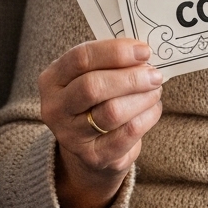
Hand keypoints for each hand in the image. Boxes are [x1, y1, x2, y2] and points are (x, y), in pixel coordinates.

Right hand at [39, 38, 162, 207]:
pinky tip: (153, 107)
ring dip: (142, 97)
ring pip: (113, 111)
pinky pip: (128, 132)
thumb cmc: (95, 101)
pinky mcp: (94, 157)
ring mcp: (71, 136)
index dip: (115, 52)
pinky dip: (148, 116)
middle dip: (130, 77)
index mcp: (52, 80)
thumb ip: (110, 62)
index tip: (143, 50)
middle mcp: (55, 109)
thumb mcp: (92, 76)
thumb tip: (142, 54)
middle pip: (94, 86)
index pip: (81, 58)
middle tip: (154, 74)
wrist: (89, 150)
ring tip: (155, 89)